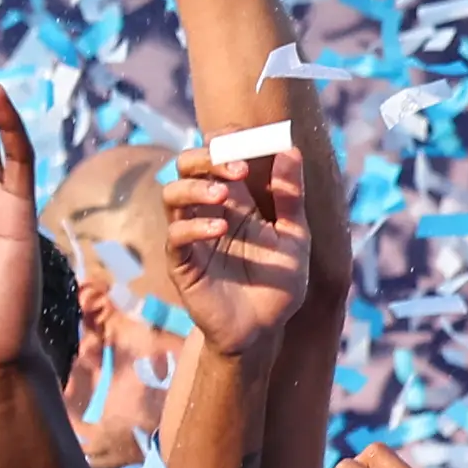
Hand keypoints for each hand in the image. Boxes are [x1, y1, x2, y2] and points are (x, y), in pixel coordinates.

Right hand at [159, 151, 307, 359]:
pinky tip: (221, 229)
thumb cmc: (279, 285)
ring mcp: (192, 237)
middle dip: (206, 157)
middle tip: (237, 166)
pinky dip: (194, 226)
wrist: (264, 330)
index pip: (217, 157)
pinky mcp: (183, 264)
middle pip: (186, 167)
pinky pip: (176, 236)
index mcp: (237, 202)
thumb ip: (291, 195)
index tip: (247, 137)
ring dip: (195, 187)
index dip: (225, 141)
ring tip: (224, 194)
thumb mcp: (295, 236)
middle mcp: (209, 213)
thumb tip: (290, 148)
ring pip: (172, 195)